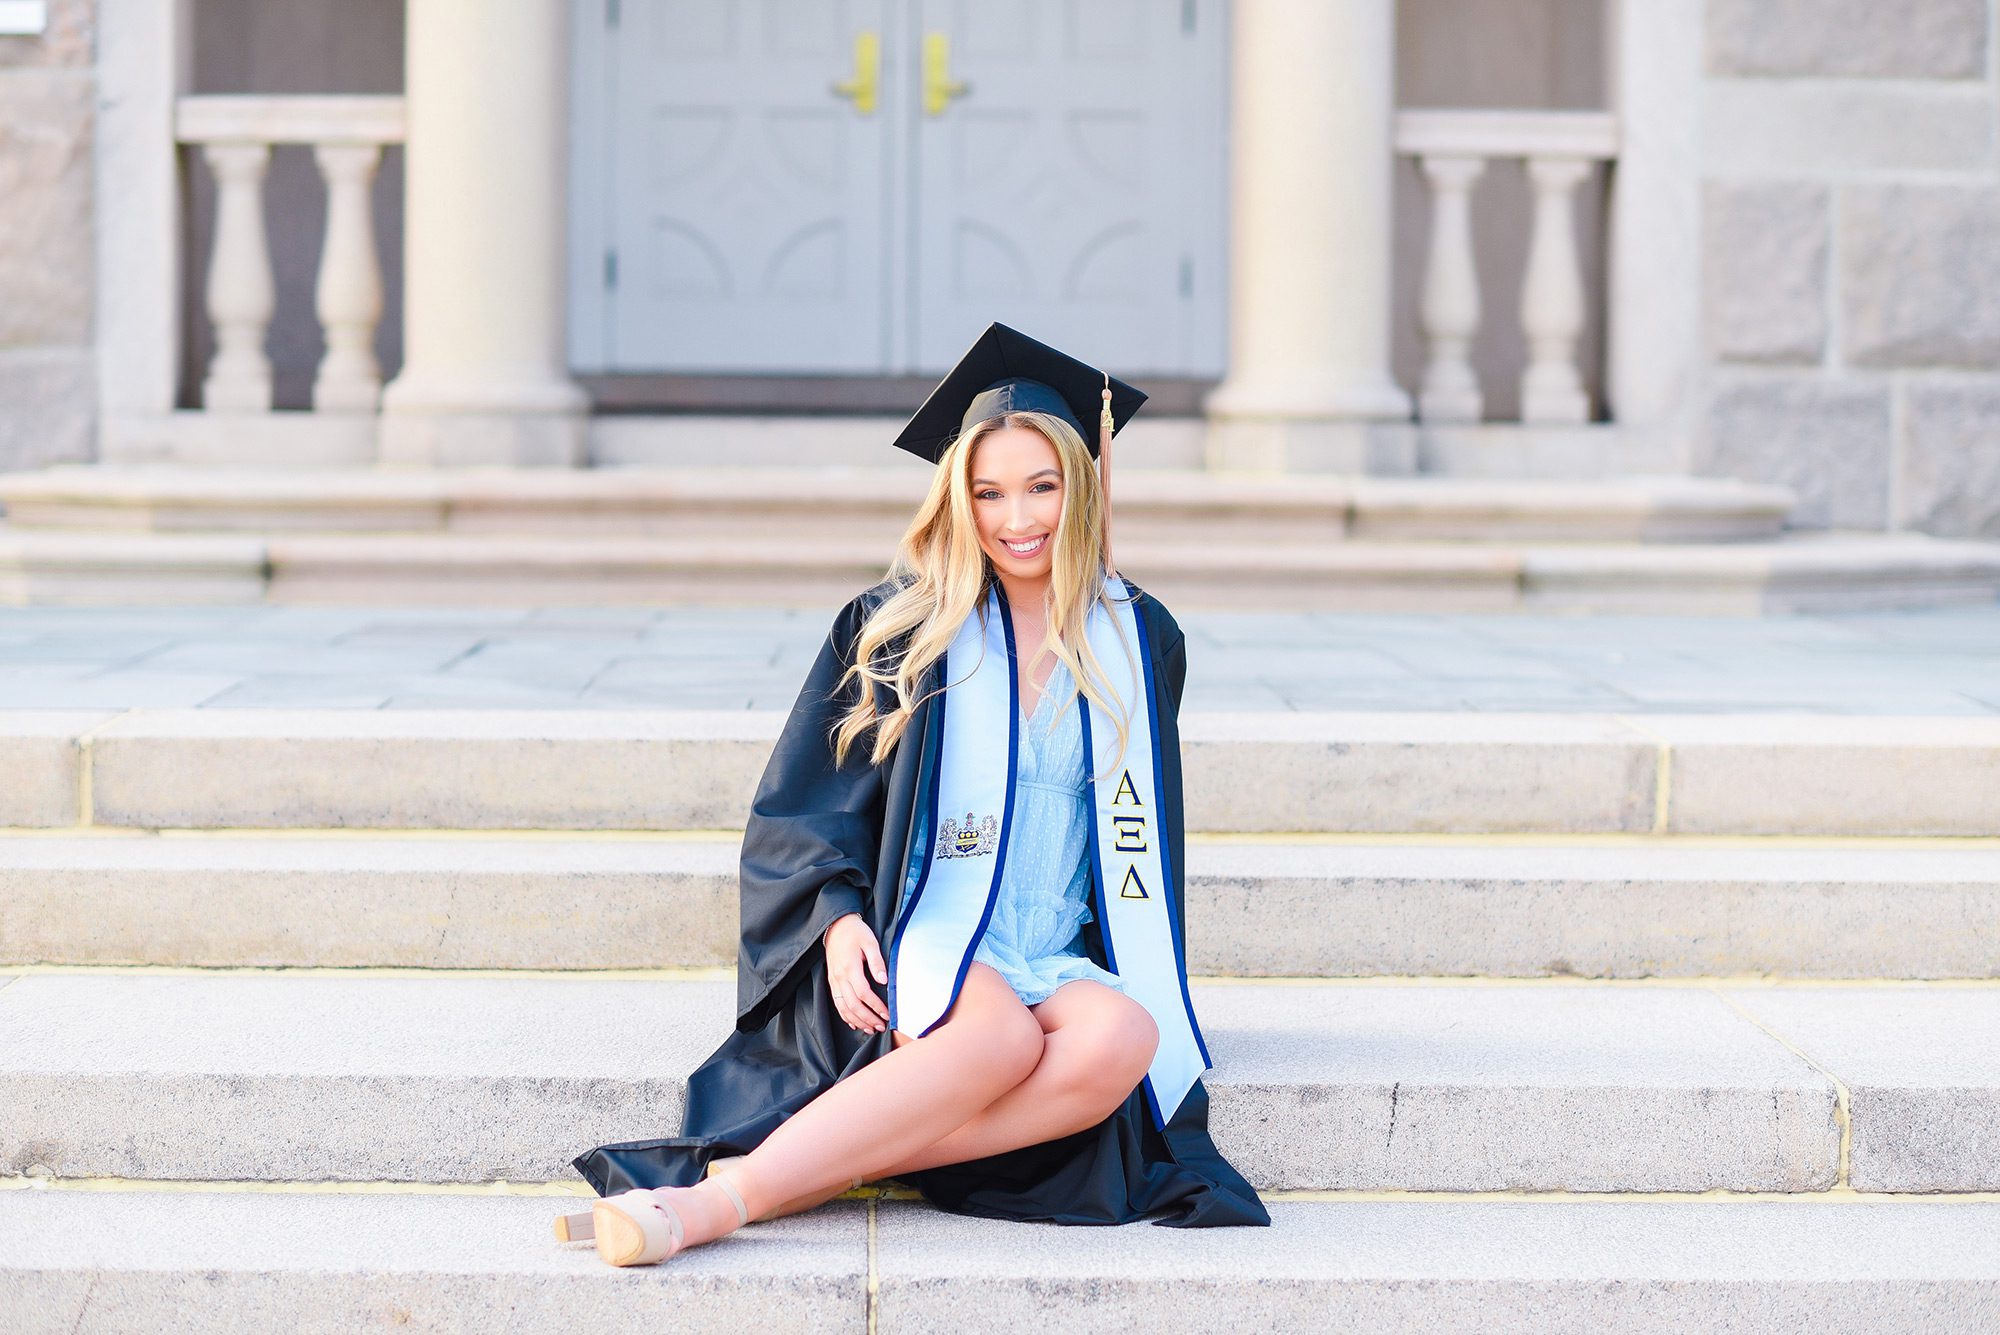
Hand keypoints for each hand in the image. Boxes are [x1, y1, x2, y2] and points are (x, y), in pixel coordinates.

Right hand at [823, 912, 888, 1033]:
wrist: (836, 925)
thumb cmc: (856, 932)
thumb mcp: (870, 941)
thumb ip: (877, 961)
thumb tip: (883, 980)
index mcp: (850, 967)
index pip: (863, 993)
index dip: (876, 1006)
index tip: (887, 1014)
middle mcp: (839, 977)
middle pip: (853, 1005)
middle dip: (868, 1018)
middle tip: (881, 1026)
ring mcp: (834, 980)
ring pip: (843, 1007)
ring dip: (857, 1021)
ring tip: (870, 1029)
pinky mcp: (831, 981)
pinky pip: (836, 1003)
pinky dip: (845, 1016)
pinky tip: (854, 1023)